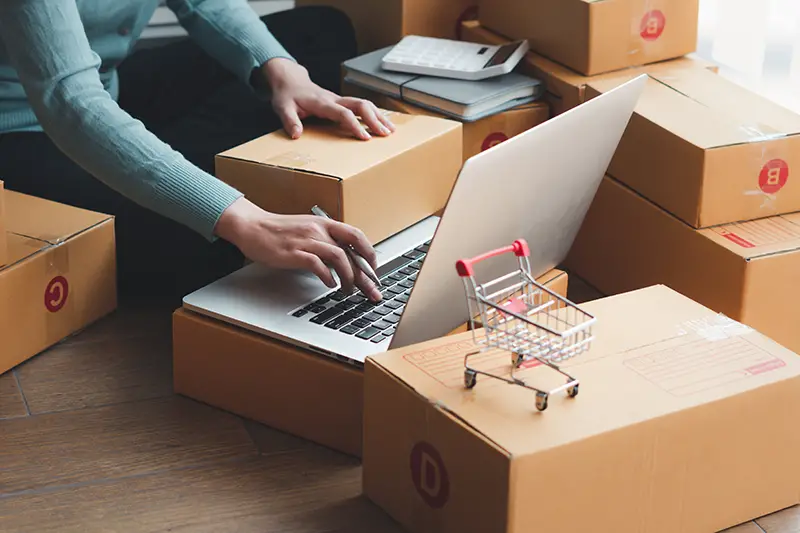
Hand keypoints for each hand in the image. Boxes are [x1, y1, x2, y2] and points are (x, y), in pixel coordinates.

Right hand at [215, 197, 381, 301]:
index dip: (369, 253)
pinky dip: (328, 276)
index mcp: (324, 223)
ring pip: (339, 257)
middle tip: (372, 290)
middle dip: (365, 274)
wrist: (252, 226)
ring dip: (348, 277)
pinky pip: (318, 264)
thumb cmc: (279, 231)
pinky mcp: (294, 252)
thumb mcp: (308, 230)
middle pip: (352, 251)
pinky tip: (330, 284)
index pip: (356, 235)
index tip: (374, 270)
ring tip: (348, 290)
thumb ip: (326, 240)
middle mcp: (319, 230)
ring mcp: (307, 240)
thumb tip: (345, 258)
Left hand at [262, 58, 395, 140]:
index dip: (355, 124)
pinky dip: (375, 114)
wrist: (289, 80)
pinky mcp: (342, 102)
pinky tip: (383, 123)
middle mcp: (334, 99)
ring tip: (390, 130)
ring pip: (365, 104)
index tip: (365, 137)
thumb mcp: (282, 108)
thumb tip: (296, 134)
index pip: (342, 112)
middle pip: (360, 104)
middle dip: (375, 119)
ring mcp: (340, 99)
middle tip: (385, 134)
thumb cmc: (287, 95)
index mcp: (321, 102)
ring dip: (378, 116)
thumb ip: (289, 120)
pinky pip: (362, 106)